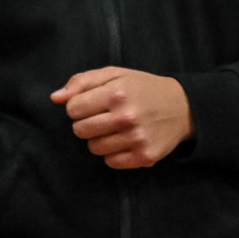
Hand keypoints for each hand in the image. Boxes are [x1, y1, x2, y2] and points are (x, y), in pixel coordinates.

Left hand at [52, 66, 191, 168]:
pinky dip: (114, 153)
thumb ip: (81, 82)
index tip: (93, 104)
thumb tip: (55, 98)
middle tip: (104, 117)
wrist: (183, 107)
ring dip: (100, 139)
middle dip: (87, 123)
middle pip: (80, 131)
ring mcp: (137, 139)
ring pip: (94, 148)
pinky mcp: (145, 157)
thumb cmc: (142, 88)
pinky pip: (110, 162)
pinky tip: (125, 140)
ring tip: (116, 128)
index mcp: (117, 93)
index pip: (73, 109)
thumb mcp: (114, 75)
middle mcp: (127, 117)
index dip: (79, 106)